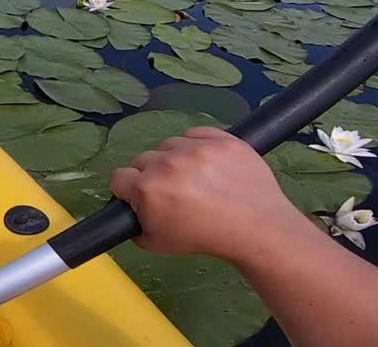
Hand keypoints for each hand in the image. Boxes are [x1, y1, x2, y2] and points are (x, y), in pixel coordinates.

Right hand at [109, 127, 315, 263]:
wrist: (257, 229)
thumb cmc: (205, 239)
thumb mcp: (157, 245)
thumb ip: (135, 226)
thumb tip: (132, 209)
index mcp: (148, 188)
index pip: (119, 177)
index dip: (129, 190)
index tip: (146, 199)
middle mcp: (167, 162)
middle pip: (143, 159)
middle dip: (153, 175)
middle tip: (175, 193)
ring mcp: (196, 147)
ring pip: (169, 144)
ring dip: (175, 158)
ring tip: (196, 179)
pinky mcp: (220, 138)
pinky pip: (196, 133)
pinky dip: (197, 145)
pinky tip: (208, 164)